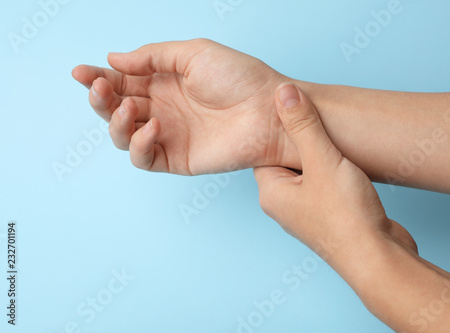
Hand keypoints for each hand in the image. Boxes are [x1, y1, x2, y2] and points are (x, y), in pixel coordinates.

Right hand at [72, 38, 299, 174]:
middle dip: (101, 98)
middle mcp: (163, 108)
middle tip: (99, 88)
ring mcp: (169, 134)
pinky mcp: (178, 158)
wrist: (270, 111)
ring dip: (114, 121)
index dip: (99, 77)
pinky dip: (138, 144)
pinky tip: (152, 127)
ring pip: (123, 135)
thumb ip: (152, 56)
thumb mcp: (193, 54)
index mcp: (164, 82)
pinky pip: (143, 157)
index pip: (122, 81)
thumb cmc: (240, 77)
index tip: (81, 72)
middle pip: (116, 108)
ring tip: (127, 107)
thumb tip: (114, 59)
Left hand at [254, 83, 417, 268]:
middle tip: (319, 121)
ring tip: (336, 142)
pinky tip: (348, 166)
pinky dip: (334, 173)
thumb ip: (303, 125)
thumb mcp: (322, 160)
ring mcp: (306, 214)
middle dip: (303, 142)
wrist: (378, 258)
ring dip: (321, 158)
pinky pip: (325, 187)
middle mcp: (284, 206)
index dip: (280, 129)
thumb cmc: (346, 216)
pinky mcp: (329, 218)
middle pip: (287, 161)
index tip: (296, 111)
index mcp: (272, 193)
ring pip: (309, 174)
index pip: (264, 152)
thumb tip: (283, 92)